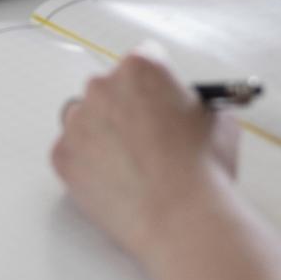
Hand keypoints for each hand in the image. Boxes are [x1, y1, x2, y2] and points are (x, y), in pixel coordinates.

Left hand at [51, 48, 239, 265]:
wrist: (184, 221)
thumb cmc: (204, 170)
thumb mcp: (218, 120)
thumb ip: (196, 103)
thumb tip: (189, 108)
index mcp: (141, 67)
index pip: (144, 58)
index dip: (157, 84)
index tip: (159, 100)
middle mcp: (103, 85)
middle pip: (110, 87)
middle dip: (125, 107)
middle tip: (144, 137)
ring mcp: (79, 120)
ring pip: (83, 117)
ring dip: (99, 131)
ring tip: (127, 162)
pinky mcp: (63, 155)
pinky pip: (70, 152)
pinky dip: (86, 164)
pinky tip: (113, 181)